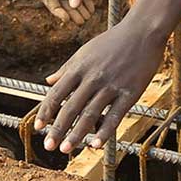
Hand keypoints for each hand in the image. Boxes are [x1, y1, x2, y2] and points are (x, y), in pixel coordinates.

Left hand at [39, 21, 163, 152]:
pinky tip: (95, 144)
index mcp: (79, 67)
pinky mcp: (130, 92)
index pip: (57, 94)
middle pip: (70, 108)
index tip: (38, 127)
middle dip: (57, 129)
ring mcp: (111, 86)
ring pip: (90, 114)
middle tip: (48, 146)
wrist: (143, 31)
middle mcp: (92, 78)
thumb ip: (66, 68)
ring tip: (66, 149)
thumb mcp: (85, 51)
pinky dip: (104, 131)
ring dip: (76, 134)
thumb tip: (48, 81)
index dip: (46, 111)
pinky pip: (114, 115)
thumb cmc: (112, 41)